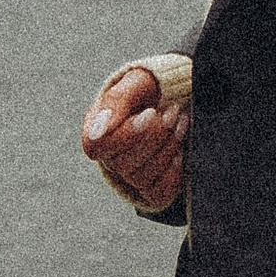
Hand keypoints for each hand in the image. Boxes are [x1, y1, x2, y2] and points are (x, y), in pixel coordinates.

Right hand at [83, 65, 188, 214]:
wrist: (172, 101)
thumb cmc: (147, 92)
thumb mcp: (134, 84)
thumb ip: (115, 103)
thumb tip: (98, 132)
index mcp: (96, 132)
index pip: (96, 148)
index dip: (125, 135)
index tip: (150, 113)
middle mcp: (109, 158)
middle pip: (123, 164)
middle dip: (155, 136)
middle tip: (172, 112)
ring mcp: (130, 176)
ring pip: (142, 178)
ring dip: (167, 148)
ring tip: (179, 123)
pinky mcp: (151, 189)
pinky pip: (159, 192)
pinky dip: (173, 172)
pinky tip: (179, 151)